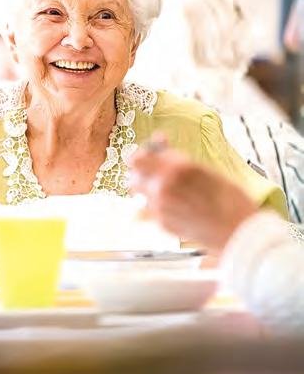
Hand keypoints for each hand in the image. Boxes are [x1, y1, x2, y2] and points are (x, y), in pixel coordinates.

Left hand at [128, 137, 256, 251]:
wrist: (240, 233)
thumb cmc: (231, 199)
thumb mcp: (207, 170)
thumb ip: (177, 157)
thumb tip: (159, 141)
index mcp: (176, 168)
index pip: (139, 159)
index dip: (143, 155)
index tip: (149, 154)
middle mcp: (163, 187)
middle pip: (133, 176)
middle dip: (141, 172)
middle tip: (153, 171)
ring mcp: (160, 208)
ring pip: (139, 194)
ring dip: (147, 188)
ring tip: (165, 189)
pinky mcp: (162, 224)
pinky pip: (149, 209)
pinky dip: (156, 205)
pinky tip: (175, 205)